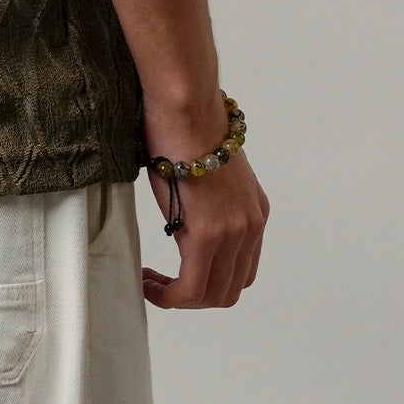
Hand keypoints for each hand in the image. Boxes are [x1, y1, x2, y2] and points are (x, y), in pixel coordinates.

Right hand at [138, 92, 269, 309]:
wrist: (185, 105)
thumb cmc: (185, 124)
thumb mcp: (207, 172)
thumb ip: (208, 201)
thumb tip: (186, 214)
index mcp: (254, 211)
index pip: (241, 269)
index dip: (210, 280)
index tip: (178, 273)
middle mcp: (251, 226)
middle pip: (229, 289)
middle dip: (194, 296)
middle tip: (161, 284)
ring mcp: (233, 232)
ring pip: (211, 295)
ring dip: (179, 298)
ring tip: (152, 284)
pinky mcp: (207, 234)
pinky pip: (191, 288)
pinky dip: (169, 297)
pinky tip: (149, 285)